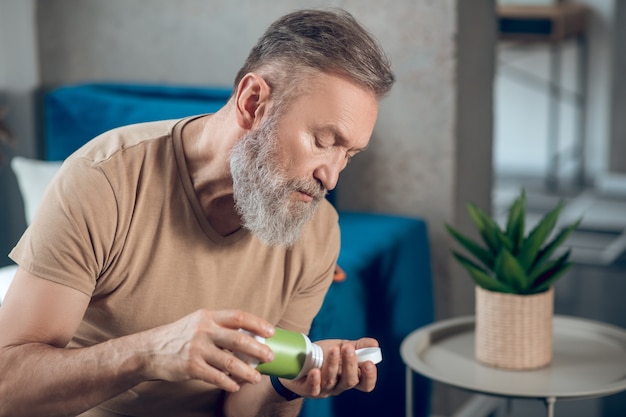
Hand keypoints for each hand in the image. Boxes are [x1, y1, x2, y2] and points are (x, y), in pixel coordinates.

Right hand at [141, 309, 274, 391]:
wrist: (149, 350)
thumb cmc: (179, 336)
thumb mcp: (198, 323)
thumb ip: (219, 326)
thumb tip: (248, 337)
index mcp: (208, 317)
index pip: (238, 316)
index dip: (257, 323)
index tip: (271, 332)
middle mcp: (204, 330)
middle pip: (238, 339)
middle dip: (258, 349)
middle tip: (270, 357)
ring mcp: (197, 349)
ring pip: (229, 361)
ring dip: (247, 371)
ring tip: (257, 377)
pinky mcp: (191, 367)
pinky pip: (216, 376)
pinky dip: (228, 382)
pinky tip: (235, 386)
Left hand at [280, 338, 378, 397]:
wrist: (298, 359)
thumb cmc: (324, 354)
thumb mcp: (342, 347)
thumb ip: (358, 346)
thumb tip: (375, 344)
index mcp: (351, 376)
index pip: (365, 384)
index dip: (369, 377)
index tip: (369, 363)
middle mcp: (339, 385)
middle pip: (349, 381)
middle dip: (350, 364)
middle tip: (348, 348)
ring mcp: (324, 389)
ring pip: (331, 381)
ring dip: (333, 365)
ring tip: (333, 350)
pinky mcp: (308, 389)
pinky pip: (313, 388)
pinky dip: (315, 380)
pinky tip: (315, 371)